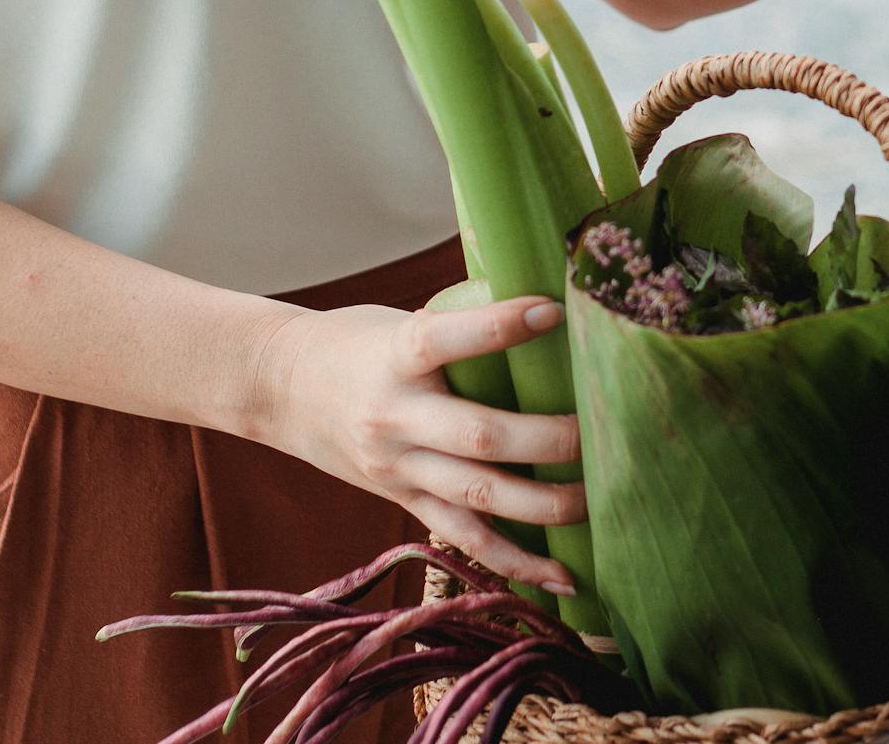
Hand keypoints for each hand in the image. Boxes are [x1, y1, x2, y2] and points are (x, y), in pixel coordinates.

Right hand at [256, 296, 584, 591]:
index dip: (501, 326)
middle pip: (480, 437)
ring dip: (548, 505)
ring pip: (480, 497)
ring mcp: (400, 468)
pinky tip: (564, 577)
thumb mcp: (400, 320)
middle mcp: (396, 417)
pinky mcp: (406, 501)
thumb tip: (547, 309)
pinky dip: (517, 563)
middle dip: (550, 440)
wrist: (280, 389)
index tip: (553, 311)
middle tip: (608, 431)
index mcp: (396, 356)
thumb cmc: (357, 342)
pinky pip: (466, 539)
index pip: (448, 337)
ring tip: (603, 499)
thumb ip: (461, 321)